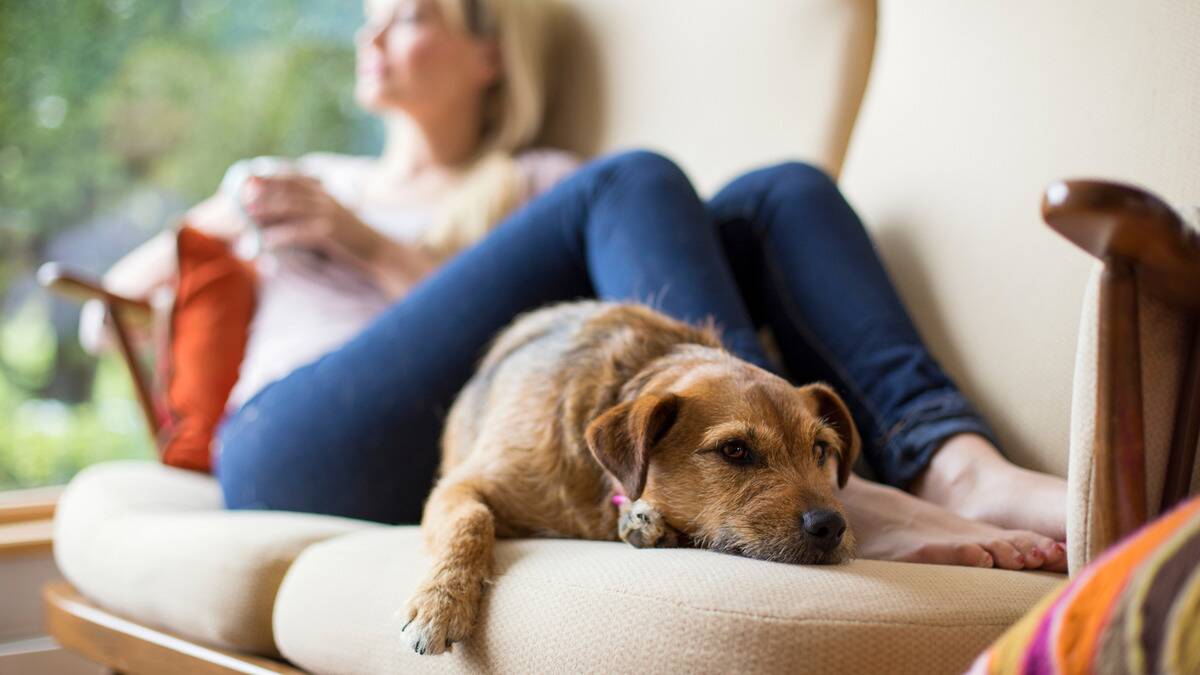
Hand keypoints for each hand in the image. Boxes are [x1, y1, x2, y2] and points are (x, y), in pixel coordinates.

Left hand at [239, 175, 377, 262]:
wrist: (378, 252)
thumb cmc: (352, 239)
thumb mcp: (333, 218)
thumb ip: (312, 210)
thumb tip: (281, 213)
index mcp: (325, 192)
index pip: (293, 178)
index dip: (270, 176)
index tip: (249, 177)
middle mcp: (325, 198)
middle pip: (287, 189)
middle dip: (263, 191)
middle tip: (241, 195)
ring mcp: (327, 214)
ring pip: (289, 207)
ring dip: (265, 210)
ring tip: (247, 215)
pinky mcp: (328, 232)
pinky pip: (296, 232)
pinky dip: (278, 236)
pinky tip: (264, 241)